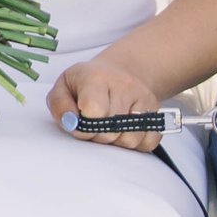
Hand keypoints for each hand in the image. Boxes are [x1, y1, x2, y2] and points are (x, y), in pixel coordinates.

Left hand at [47, 51, 166, 155]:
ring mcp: (144, 98)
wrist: (117, 72)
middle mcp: (124, 85)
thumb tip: (71, 122)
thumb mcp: (63, 87)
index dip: (84, 126)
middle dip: (98, 135)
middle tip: (93, 124)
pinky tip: (125, 130)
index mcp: (96, 78)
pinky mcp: (156, 112)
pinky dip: (136, 143)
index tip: (81, 122)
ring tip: (109, 127)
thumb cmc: (87, 84)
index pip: (94, 112)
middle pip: (111, 130)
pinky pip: (149, 141)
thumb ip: (60, 106)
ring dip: (116, 141)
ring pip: (130, 139)